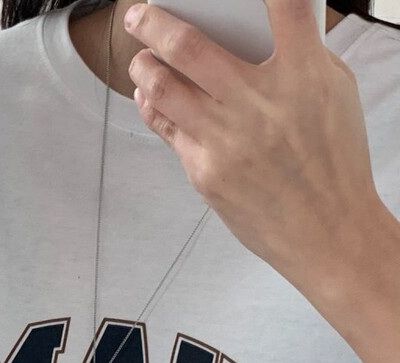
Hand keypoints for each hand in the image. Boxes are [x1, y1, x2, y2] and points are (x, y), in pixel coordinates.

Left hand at [123, 0, 383, 286]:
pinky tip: (149, 96)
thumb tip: (258, 29)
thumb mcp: (332, 94)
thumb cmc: (332, 162)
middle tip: (139, 14)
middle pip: (189, 45)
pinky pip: (166, 128)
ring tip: (141, 58)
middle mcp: (259, 102)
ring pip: (163, 87)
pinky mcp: (204, 171)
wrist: (325, 231)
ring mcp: (226, 138)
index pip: (284, 5)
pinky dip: (152, 106)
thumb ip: (299, 56)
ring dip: (144, 66)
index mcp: (304, 73)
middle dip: (154, 21)